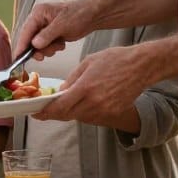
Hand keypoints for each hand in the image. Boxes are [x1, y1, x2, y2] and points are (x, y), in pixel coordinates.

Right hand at [15, 0, 92, 58]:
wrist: (93, 16)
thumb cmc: (79, 15)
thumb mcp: (62, 25)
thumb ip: (47, 35)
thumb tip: (34, 45)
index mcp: (38, 13)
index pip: (26, 31)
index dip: (21, 45)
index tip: (18, 58)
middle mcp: (39, 20)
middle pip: (30, 39)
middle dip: (38, 49)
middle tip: (44, 55)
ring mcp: (44, 27)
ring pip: (38, 45)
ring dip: (48, 49)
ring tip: (59, 45)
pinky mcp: (51, 34)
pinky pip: (46, 46)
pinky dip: (53, 48)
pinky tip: (62, 43)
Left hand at [34, 45, 149, 123]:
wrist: (142, 66)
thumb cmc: (115, 59)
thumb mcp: (87, 63)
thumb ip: (72, 79)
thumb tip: (60, 92)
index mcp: (86, 88)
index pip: (60, 107)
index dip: (45, 112)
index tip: (35, 113)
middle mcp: (95, 103)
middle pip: (68, 115)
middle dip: (53, 114)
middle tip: (43, 110)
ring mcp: (105, 110)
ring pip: (79, 117)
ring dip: (68, 113)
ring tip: (61, 105)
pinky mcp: (113, 113)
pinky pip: (92, 117)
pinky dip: (83, 112)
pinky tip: (80, 104)